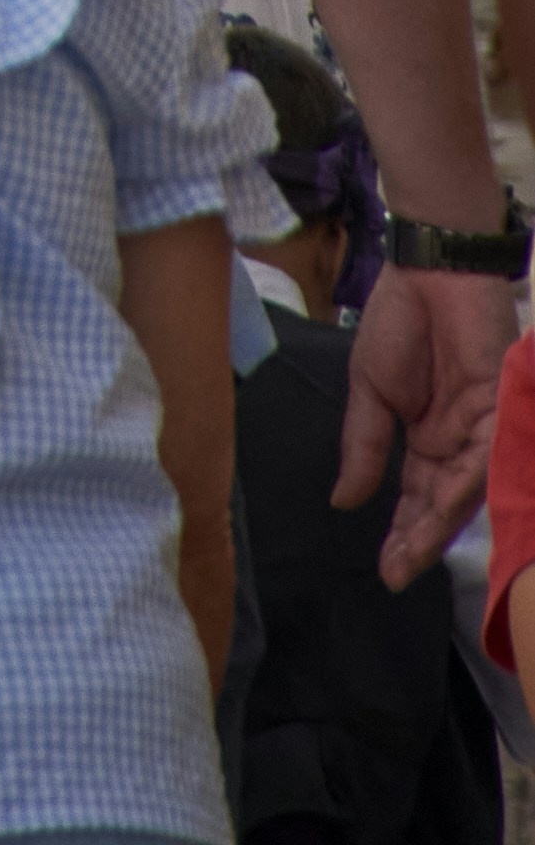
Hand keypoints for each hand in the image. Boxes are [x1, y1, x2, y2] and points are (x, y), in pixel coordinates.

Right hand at [340, 262, 515, 581]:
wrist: (429, 271)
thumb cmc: (398, 322)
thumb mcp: (368, 389)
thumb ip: (364, 445)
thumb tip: (344, 500)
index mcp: (426, 440)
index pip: (416, 498)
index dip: (402, 534)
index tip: (385, 571)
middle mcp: (458, 442)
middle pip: (442, 503)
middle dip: (420, 540)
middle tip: (396, 573)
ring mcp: (482, 427)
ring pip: (466, 488)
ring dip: (439, 522)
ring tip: (411, 552)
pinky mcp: (500, 406)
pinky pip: (486, 453)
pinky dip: (465, 481)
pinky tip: (440, 507)